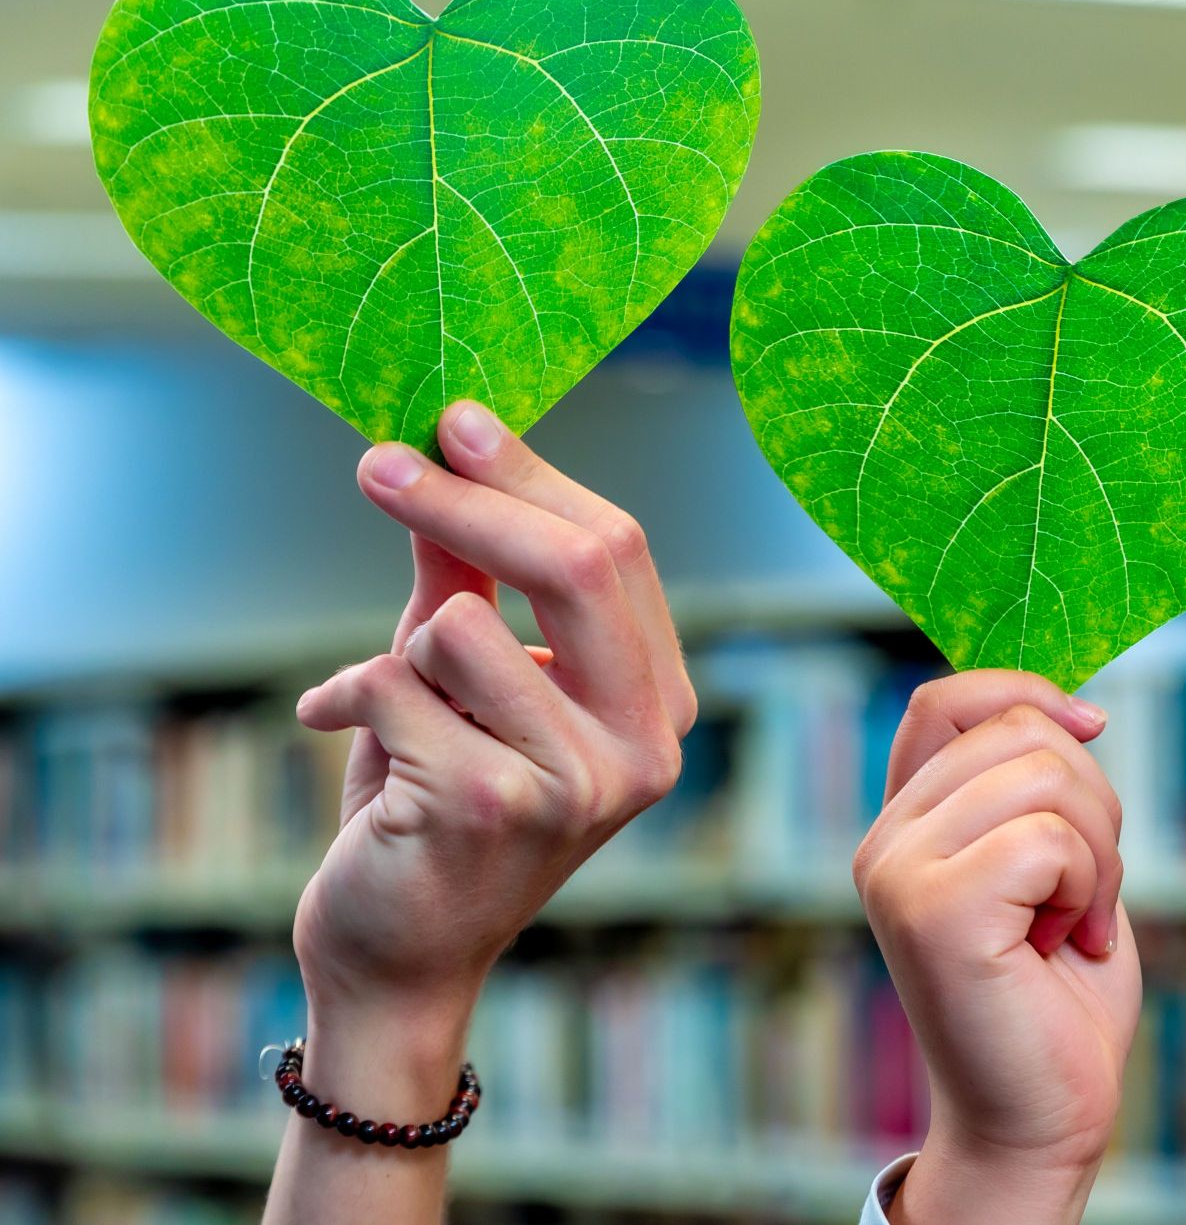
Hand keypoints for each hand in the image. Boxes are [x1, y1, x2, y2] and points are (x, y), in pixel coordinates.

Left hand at [287, 400, 694, 1125]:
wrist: (400, 953)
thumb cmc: (437, 804)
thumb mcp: (463, 675)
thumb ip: (470, 574)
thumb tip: (449, 450)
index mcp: (659, 700)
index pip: (615, 551)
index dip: (529, 475)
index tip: (451, 421)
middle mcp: (645, 743)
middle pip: (576, 565)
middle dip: (464, 499)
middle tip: (379, 460)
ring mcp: (580, 780)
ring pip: (461, 625)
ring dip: (399, 653)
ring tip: (395, 710)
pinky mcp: (494, 806)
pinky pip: (392, 685)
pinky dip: (341, 696)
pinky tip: (337, 732)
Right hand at [851, 671, 1137, 1224]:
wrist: (1041, 1116)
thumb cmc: (1056, 994)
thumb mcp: (1051, 863)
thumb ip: (1036, 788)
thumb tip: (1073, 708)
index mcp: (906, 823)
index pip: (946, 699)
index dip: (1026, 692)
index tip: (1093, 728)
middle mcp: (885, 841)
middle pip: (1020, 731)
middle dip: (1094, 802)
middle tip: (1084, 892)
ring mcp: (899, 873)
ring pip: (1045, 777)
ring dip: (1099, 852)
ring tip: (1073, 921)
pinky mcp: (933, 910)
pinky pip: (1051, 840)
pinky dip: (1088, 889)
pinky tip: (1064, 944)